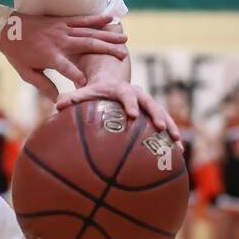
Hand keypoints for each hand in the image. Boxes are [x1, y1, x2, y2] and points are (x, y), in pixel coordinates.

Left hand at [0, 13, 126, 100]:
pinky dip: (95, 19)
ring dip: (107, 36)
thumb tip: (58, 101)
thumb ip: (44, 86)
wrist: (6, 28)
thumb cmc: (17, 54)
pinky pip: (81, 19)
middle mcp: (58, 42)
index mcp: (50, 56)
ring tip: (124, 39)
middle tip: (123, 57)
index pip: (67, 68)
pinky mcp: (61, 21)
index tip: (90, 85)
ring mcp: (61, 29)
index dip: (78, 76)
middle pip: (86, 46)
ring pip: (88, 32)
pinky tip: (109, 20)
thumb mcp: (27, 74)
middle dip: (106, 51)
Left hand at [56, 77, 182, 143]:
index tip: (133, 115)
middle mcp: (138, 94)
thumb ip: (72, 98)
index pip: (126, 94)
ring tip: (178, 143)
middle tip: (161, 127)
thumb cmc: (94, 94)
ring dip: (171, 128)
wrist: (111, 85)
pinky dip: (172, 137)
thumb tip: (58, 104)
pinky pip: (166, 126)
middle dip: (157, 115)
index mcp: (121, 89)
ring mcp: (148, 105)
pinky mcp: (154, 115)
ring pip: (162, 115)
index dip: (131, 103)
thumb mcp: (83, 93)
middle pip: (151, 103)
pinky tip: (179, 153)